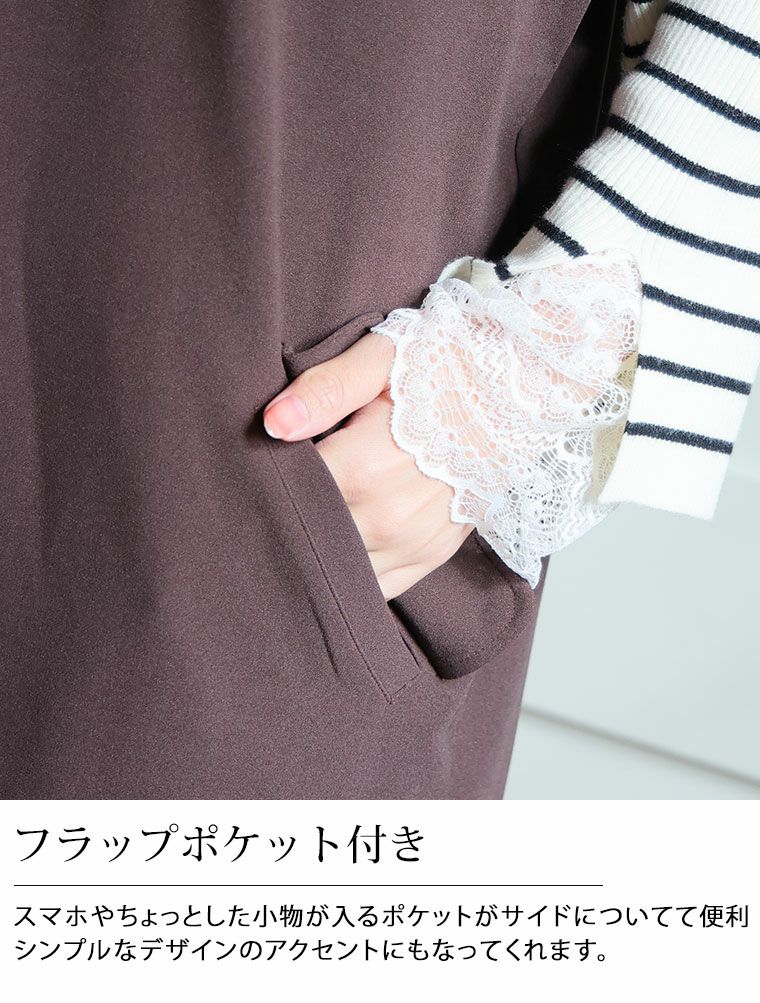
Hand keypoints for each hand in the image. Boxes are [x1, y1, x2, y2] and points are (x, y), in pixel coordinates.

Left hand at [262, 331, 472, 598]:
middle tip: (258, 511)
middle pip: (310, 540)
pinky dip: (352, 576)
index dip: (261, 489)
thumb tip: (273, 424)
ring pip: (341, 572)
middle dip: (284, 527)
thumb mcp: (383, 359)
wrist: (515, 393)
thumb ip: (325, 390)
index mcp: (365, 467)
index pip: (291, 498)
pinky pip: (377, 587)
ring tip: (295, 533)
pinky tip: (334, 556)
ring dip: (315, 558)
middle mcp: (388, 517)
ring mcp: (413, 543)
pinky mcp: (431, 556)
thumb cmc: (442, 369)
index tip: (242, 479)